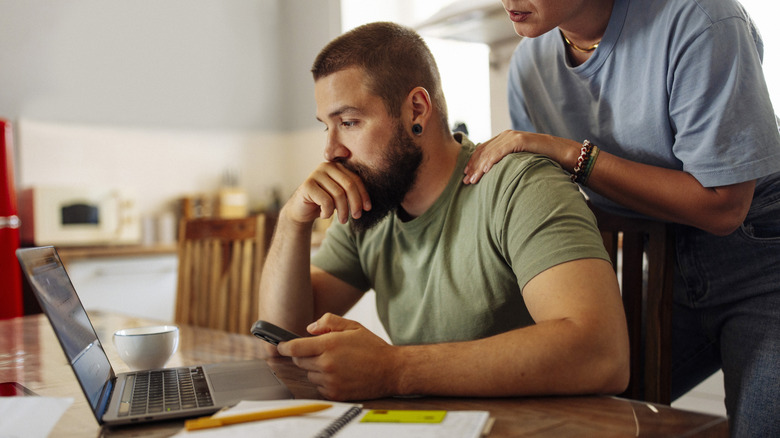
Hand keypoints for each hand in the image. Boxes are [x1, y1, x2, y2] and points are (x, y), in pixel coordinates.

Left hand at [276, 313, 397, 400]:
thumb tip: (309, 329)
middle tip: (319, 351)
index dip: (284, 347)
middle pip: (299, 361)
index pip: (295, 348)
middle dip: (304, 355)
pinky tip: (339, 374)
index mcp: (329, 345)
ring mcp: (330, 381)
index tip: (281, 346)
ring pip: (309, 374)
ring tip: (335, 363)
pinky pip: (319, 386)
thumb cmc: (372, 347)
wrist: (391, 370)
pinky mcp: (335, 393)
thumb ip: (328, 322)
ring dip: (315, 368)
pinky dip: (324, 381)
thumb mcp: (353, 326)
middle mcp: (327, 364)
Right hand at [285, 162, 371, 224]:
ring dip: (343, 211)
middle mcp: (326, 166)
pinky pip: (326, 201)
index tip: (367, 208)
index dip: (363, 194)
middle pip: (349, 185)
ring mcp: (315, 174)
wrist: (301, 210)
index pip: (355, 179)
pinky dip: (328, 212)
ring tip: (343, 220)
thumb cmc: (324, 203)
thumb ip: (351, 193)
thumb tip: (368, 205)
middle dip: (355, 203)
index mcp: (337, 166)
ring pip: (338, 194)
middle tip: (357, 216)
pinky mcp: (307, 185)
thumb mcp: (340, 196)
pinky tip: (325, 216)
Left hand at [463, 130, 576, 183]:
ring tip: (473, 179)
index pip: (483, 150)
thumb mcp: (520, 162)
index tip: (466, 176)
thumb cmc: (543, 160)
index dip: (473, 163)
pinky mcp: (520, 140)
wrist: (563, 153)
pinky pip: (501, 151)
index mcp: (505, 139)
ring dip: (479, 167)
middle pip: (483, 151)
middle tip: (466, 181)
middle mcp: (506, 135)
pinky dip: (491, 160)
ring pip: (490, 152)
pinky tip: (485, 170)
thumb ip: (508, 164)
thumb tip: (495, 177)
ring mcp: (512, 136)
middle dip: (473, 167)